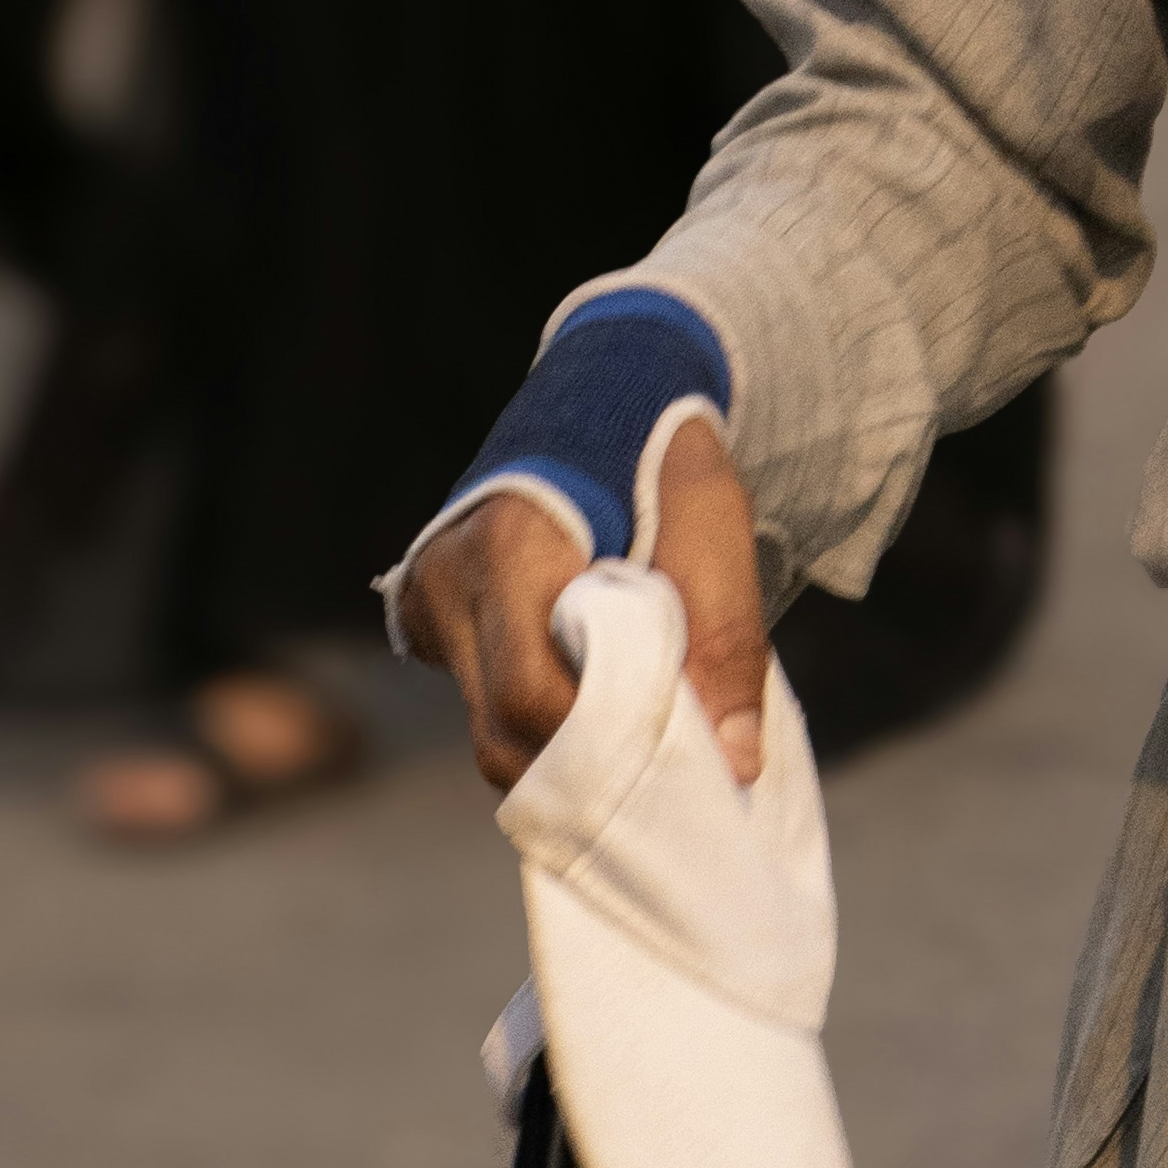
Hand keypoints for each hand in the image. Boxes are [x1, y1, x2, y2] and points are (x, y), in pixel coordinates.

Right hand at [407, 428, 769, 793]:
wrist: (612, 396)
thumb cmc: (661, 455)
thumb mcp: (712, 520)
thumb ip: (726, 636)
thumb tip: (734, 763)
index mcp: (510, 543)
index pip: (531, 689)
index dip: (601, 742)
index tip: (671, 759)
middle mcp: (450, 579)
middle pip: (502, 728)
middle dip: (585, 766)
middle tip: (660, 772)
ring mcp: (433, 602)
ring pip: (490, 732)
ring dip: (564, 757)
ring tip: (634, 749)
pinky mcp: (436, 623)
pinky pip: (483, 710)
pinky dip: (543, 734)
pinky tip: (597, 727)